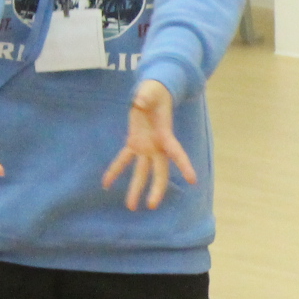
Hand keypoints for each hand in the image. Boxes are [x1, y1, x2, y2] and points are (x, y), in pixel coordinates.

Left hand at [101, 79, 196, 210]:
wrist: (152, 93)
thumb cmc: (155, 92)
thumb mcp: (151, 92)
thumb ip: (146, 97)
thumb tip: (139, 102)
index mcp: (164, 135)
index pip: (176, 153)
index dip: (185, 166)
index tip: (193, 181)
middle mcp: (157, 146)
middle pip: (159, 171)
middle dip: (156, 188)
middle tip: (152, 205)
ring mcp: (146, 147)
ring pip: (142, 172)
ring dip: (136, 188)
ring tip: (131, 206)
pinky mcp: (134, 143)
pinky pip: (123, 160)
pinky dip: (115, 170)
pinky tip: (105, 183)